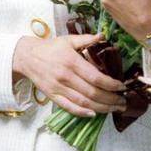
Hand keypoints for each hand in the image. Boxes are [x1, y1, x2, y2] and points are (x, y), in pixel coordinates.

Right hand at [12, 33, 126, 116]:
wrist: (27, 57)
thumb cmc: (51, 48)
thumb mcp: (69, 39)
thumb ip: (86, 39)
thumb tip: (103, 36)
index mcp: (72, 62)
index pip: (95, 77)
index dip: (111, 84)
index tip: (122, 87)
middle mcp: (66, 77)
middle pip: (92, 93)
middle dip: (110, 99)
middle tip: (123, 102)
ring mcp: (59, 89)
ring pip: (83, 103)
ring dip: (101, 108)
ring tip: (114, 109)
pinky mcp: (53, 97)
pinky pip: (69, 108)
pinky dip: (82, 113)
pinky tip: (94, 114)